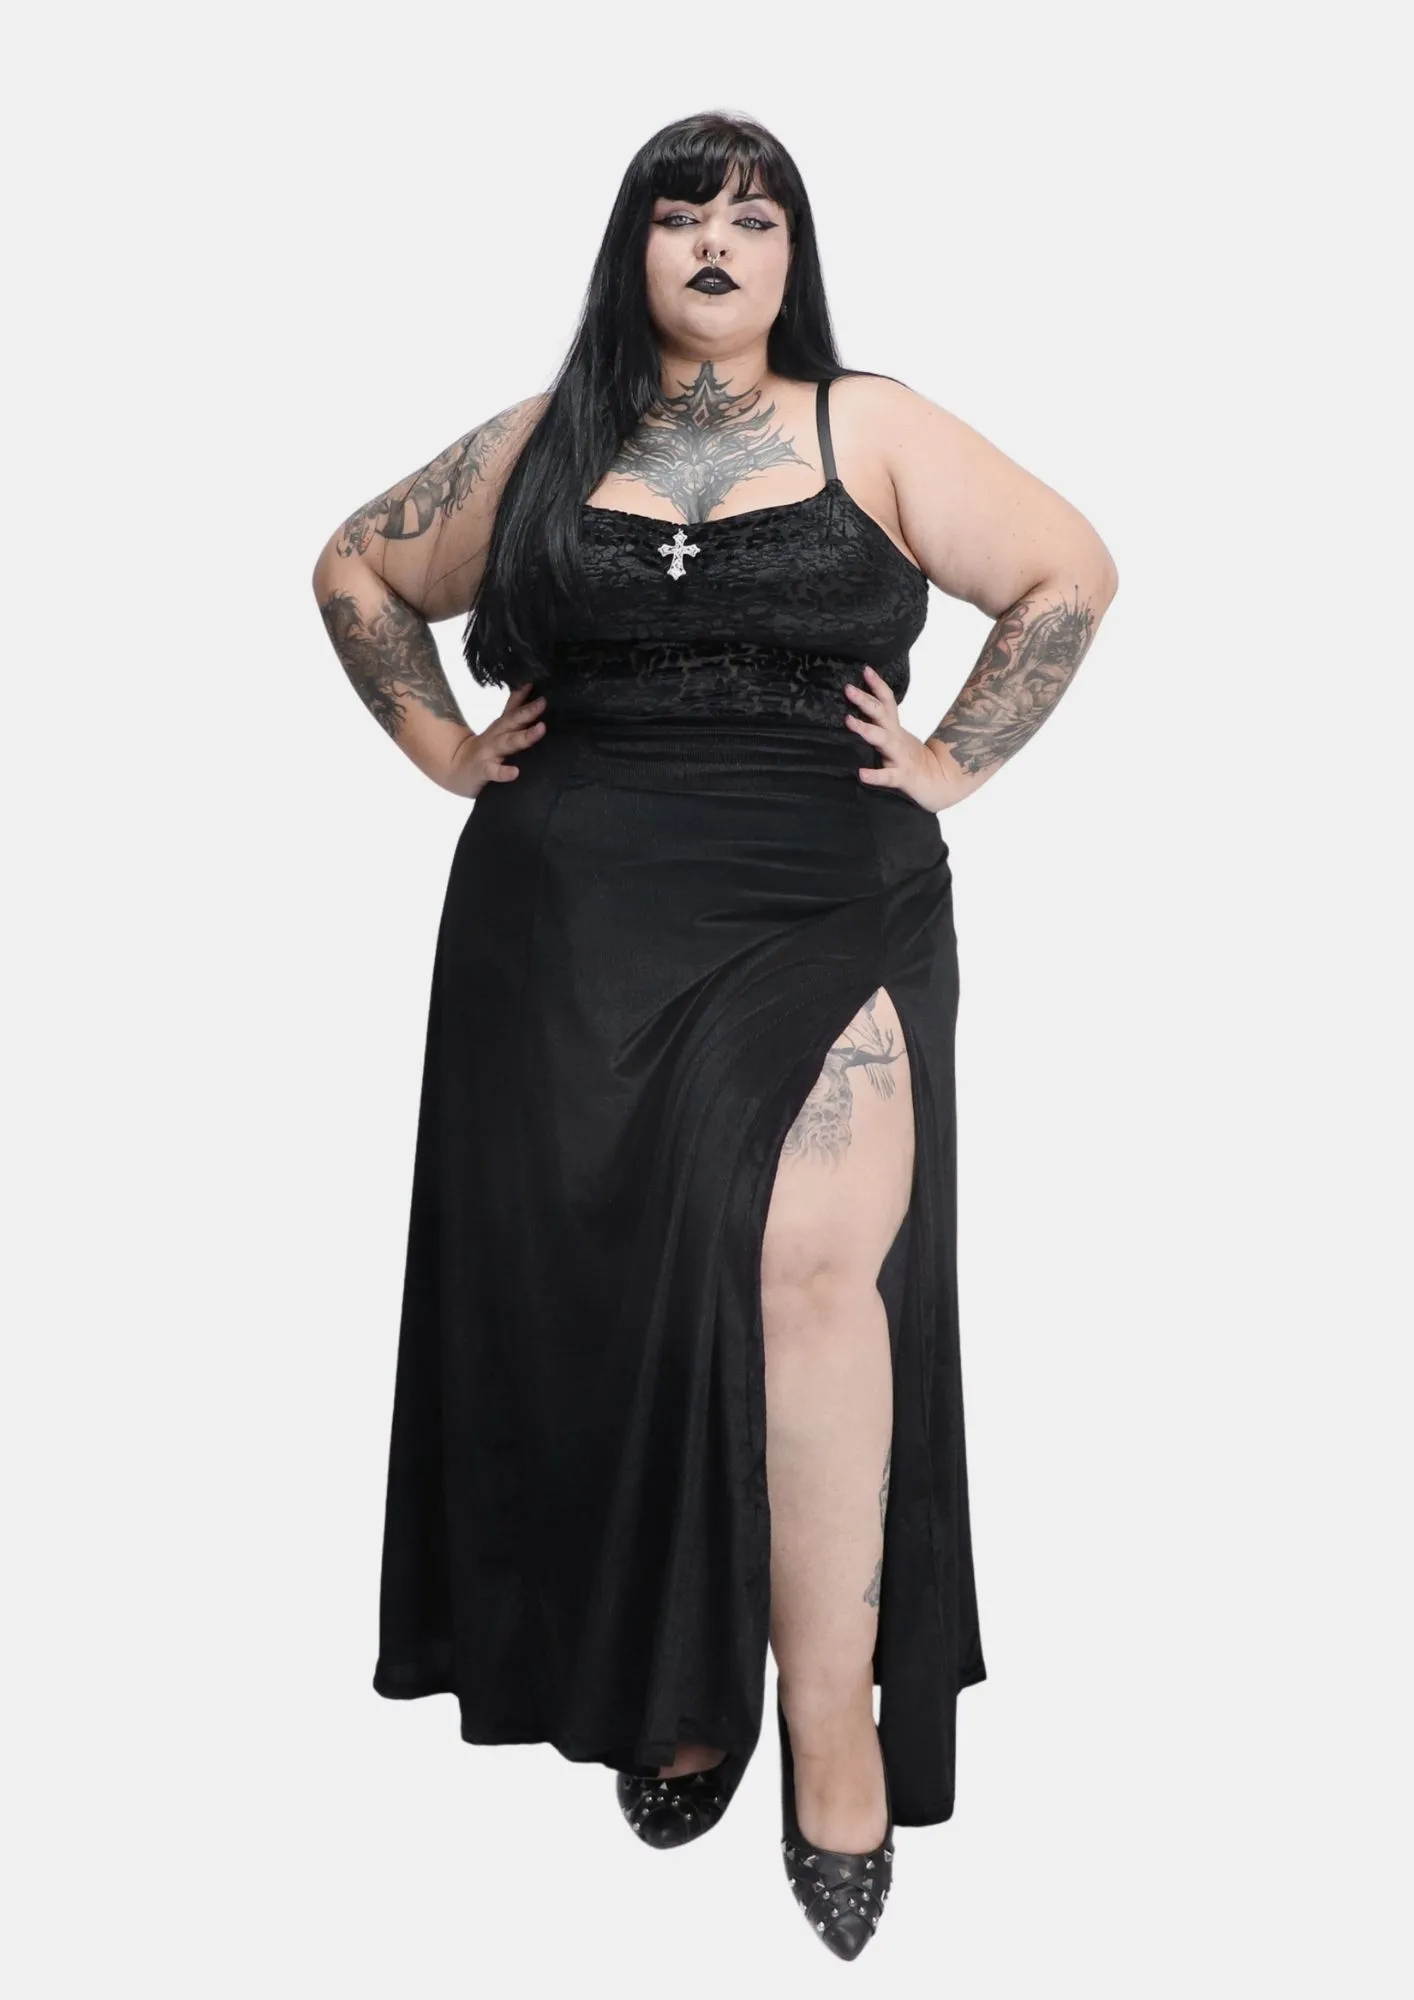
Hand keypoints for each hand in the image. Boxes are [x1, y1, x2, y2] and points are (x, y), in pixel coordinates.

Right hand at [442, 682, 546, 797]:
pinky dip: (504, 772)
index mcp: (501, 727)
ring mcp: (489, 753)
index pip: (512, 708)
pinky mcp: (483, 770)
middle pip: (512, 721)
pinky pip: (494, 771)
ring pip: (508, 743)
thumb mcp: (499, 728)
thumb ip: (513, 710)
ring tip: (540, 729)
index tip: (535, 683)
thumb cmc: (485, 749)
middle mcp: (496, 736)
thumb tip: (528, 688)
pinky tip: (515, 772)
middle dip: (528, 711)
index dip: (523, 695)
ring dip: (525, 736)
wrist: (455, 769)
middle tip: (543, 702)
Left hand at [844, 665, 965, 811]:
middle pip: (881, 714)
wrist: (942, 783)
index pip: (887, 701)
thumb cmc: (913, 761)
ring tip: (849, 721)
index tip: (865, 669)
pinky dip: (875, 775)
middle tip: (848, 688)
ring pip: (883, 740)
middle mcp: (896, 738)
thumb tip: (862, 710)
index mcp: (895, 729)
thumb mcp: (898, 738)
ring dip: (866, 729)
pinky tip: (862, 774)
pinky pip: (888, 776)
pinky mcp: (903, 777)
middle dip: (865, 700)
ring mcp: (900, 757)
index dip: (877, 685)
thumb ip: (883, 725)